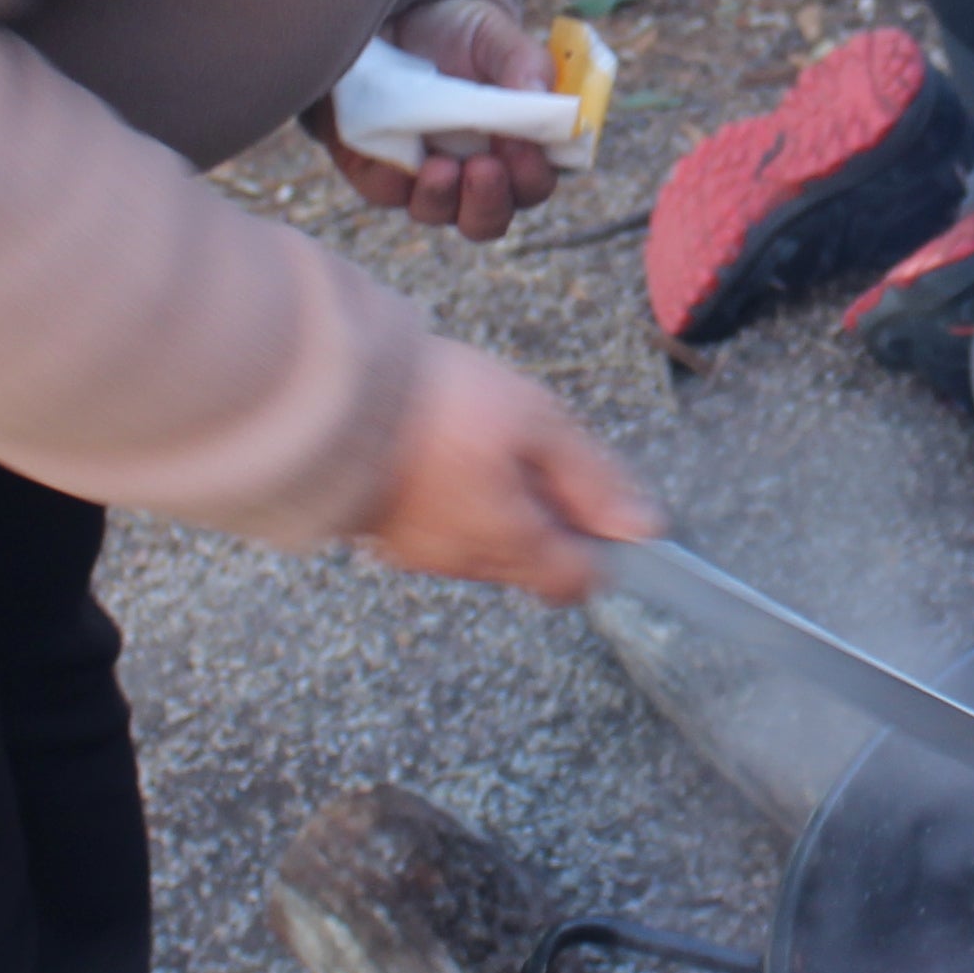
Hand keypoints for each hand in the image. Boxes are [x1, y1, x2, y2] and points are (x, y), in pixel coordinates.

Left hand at [301, 0, 567, 243]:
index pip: (534, 181)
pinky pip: (385, 191)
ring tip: (441, 167)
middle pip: (488, 218)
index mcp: (514, 146)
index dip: (532, 175)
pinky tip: (400, 157)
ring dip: (443, 198)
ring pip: (438, 212)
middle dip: (489, 202)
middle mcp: (472, 172)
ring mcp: (424, 177)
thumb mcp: (493, 34)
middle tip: (485, 169)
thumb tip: (540, 91)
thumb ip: (521, 60)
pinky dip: (394, 181)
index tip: (523, 148)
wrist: (392, 16)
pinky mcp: (378, 170)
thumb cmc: (457, 31)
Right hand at [359, 340, 658, 599]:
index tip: (593, 497)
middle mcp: (464, 561)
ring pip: (484, 544)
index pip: (577, 580)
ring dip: (498, 505)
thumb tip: (644, 528)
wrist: (330, 391)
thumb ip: (593, 479)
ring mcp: (418, 550)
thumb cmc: (437, 405)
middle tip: (531, 449)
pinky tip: (444, 451)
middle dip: (546, 516)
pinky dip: (454, 499)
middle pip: (532, 562)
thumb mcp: (536, 423)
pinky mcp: (382, 529)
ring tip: (481, 440)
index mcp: (510, 542)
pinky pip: (440, 527)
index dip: (598, 544)